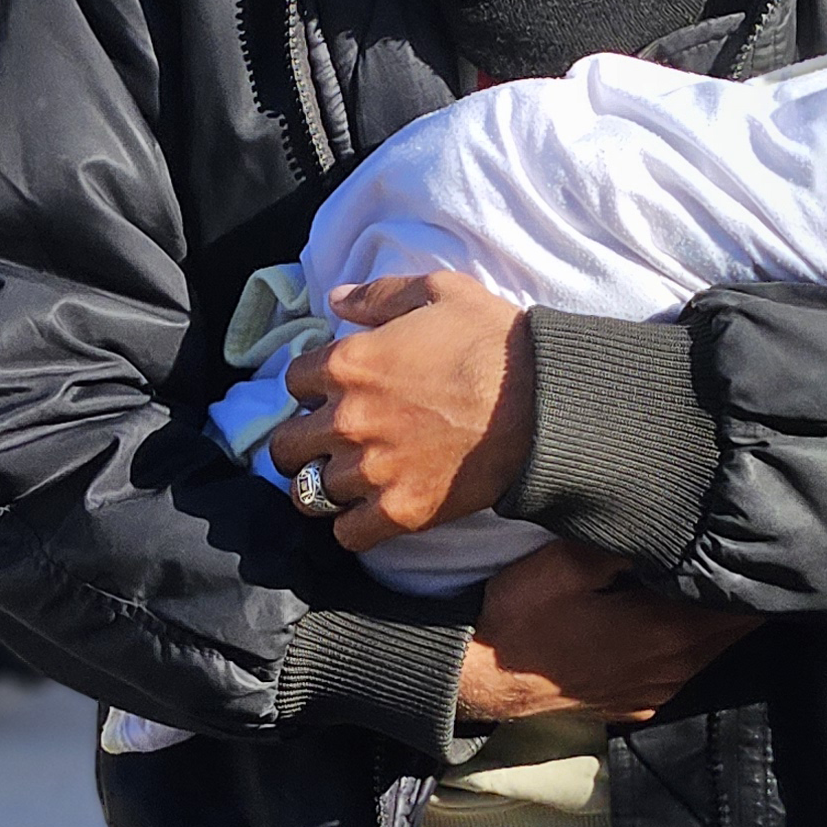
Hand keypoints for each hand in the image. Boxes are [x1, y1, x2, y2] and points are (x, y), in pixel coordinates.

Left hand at [262, 271, 536, 551]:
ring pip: (310, 493)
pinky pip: (347, 534)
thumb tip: (334, 299)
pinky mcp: (401, 511)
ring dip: (325, 484)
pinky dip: (351, 527)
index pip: (293, 381)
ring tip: (346, 478)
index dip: (312, 385)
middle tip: (327, 440)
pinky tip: (367, 512)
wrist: (542, 402)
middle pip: (285, 446)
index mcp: (348, 364)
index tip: (333, 390)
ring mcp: (372, 471)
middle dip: (302, 441)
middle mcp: (348, 420)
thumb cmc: (491, 340)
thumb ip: (377, 295)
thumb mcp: (436, 291)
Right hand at [456, 537, 757, 727]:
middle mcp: (670, 670)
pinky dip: (696, 644)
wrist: (478, 680)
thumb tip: (672, 522)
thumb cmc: (520, 616)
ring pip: (710, 654)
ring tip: (730, 581)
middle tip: (760, 557)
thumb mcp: (565, 564)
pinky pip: (684, 670)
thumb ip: (624, 544)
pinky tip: (687, 620)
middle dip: (746, 598)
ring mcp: (653, 690)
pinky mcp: (634, 701)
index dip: (754, 579)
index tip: (769, 546)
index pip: (735, 608)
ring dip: (722, 622)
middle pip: (732, 633)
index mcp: (662, 633)